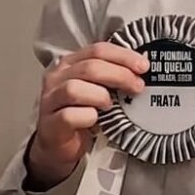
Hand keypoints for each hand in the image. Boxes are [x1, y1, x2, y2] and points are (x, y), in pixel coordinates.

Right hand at [26, 42, 148, 187]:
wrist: (61, 145)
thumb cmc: (82, 113)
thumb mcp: (98, 88)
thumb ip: (113, 76)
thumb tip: (141, 69)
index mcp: (70, 64)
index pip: (98, 50)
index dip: (124, 56)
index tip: (143, 66)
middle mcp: (57, 78)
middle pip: (90, 67)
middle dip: (120, 75)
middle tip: (137, 87)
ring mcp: (50, 100)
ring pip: (75, 89)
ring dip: (101, 96)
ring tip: (111, 106)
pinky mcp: (50, 123)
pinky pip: (69, 116)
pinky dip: (88, 117)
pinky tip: (95, 120)